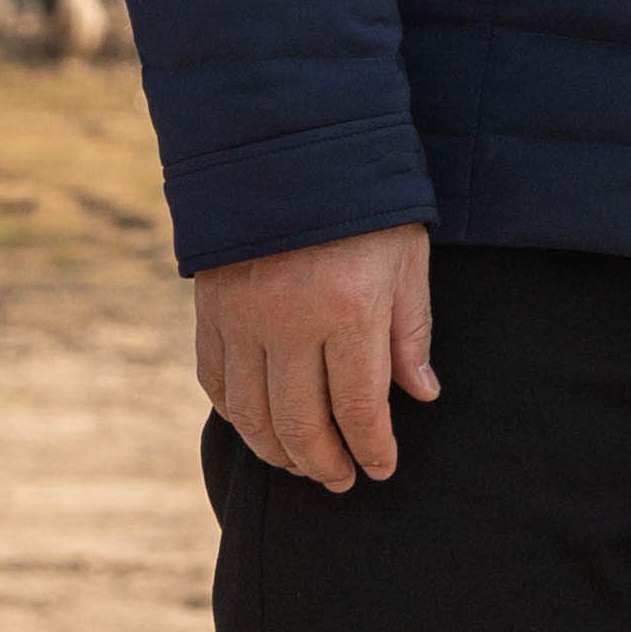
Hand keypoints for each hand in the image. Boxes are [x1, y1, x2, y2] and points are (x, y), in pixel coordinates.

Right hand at [194, 224, 438, 491]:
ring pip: (251, 414)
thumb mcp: (408, 260)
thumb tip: (421, 395)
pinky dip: (236, 414)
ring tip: (303, 465)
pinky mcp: (210, 310)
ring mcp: (241, 318)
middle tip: (341, 482)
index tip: (381, 470)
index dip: (371, 447)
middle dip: (324, 463)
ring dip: (278, 451)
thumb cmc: (368, 205)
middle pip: (300, 422)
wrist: (292, 149)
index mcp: (348, 309)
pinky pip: (216, 381)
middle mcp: (289, 321)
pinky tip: (259, 427)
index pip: (359, 406)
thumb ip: (412, 332)